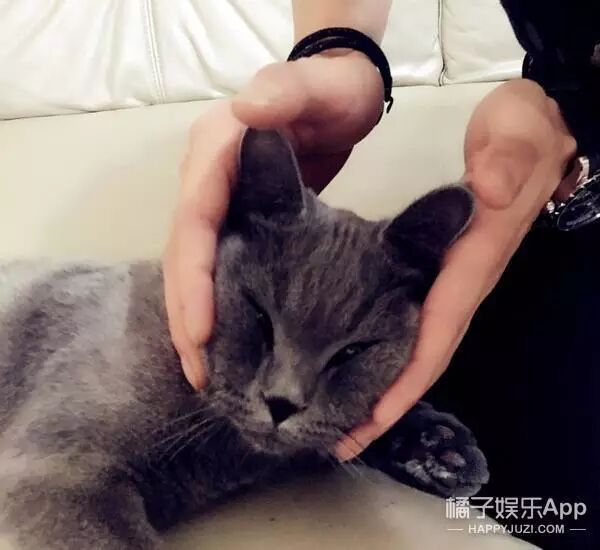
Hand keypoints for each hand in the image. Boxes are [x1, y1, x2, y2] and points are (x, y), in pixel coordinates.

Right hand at [164, 52, 383, 387]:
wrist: (337, 93)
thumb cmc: (332, 91)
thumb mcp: (314, 86)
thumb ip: (284, 90)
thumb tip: (246, 112)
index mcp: (215, 153)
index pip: (194, 222)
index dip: (193, 279)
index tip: (203, 335)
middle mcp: (204, 180)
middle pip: (184, 255)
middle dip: (187, 316)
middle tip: (201, 376)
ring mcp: (217, 201)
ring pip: (196, 268)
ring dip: (197, 321)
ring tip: (208, 374)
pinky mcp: (236, 219)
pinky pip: (217, 267)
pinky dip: (217, 306)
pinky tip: (226, 342)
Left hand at [337, 79, 576, 458]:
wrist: (539, 126)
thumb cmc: (524, 129)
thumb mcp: (520, 130)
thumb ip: (509, 157)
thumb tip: (490, 189)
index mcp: (471, 259)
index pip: (437, 329)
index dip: (405, 377)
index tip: (369, 419)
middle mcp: (463, 280)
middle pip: (424, 353)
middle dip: (386, 400)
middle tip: (341, 438)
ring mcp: (452, 279)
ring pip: (416, 343)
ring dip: (382, 385)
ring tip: (343, 420)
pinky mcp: (442, 269)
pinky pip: (413, 321)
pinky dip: (386, 351)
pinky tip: (358, 363)